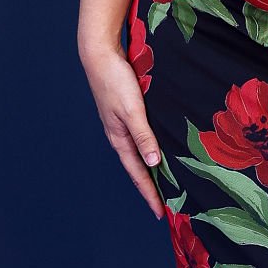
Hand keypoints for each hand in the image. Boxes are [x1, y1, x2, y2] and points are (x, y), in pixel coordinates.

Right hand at [81, 46, 166, 219]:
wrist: (100, 54)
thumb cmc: (115, 81)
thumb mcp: (132, 110)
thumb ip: (144, 136)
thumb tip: (154, 163)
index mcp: (120, 139)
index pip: (138, 173)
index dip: (150, 193)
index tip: (161, 213)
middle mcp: (120, 135)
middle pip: (138, 167)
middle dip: (151, 186)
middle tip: (167, 205)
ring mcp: (122, 124)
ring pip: (140, 153)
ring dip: (152, 168)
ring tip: (167, 182)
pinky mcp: (126, 112)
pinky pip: (141, 138)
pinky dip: (151, 149)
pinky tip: (160, 148)